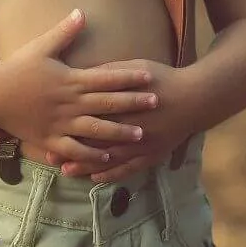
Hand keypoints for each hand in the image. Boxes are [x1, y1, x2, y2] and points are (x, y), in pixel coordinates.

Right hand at [0, 12, 156, 165]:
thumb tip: (81, 12)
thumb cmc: (17, 69)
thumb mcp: (41, 46)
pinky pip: (75, 149)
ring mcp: (61, 123)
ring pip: (96, 129)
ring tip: (140, 135)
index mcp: (71, 79)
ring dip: (120, 132)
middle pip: (108, 103)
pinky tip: (107, 157)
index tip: (149, 77)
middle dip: (134, 103)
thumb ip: (64, 32)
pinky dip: (91, 154)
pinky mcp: (50, 138)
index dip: (129, 77)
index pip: (107, 77)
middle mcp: (70, 102)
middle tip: (157, 103)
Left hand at [45, 59, 195, 182]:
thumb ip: (109, 73)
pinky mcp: (152, 154)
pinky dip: (112, 174)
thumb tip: (85, 74)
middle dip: (73, 150)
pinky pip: (129, 168)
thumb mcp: (134, 67)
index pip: (91, 118)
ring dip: (87, 166)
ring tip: (67, 172)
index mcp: (122, 105)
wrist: (194, 97)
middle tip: (50, 157)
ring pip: (109, 159)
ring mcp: (141, 144)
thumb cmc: (162, 78)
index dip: (70, 126)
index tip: (50, 130)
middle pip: (96, 142)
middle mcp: (130, 128)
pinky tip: (97, 179)